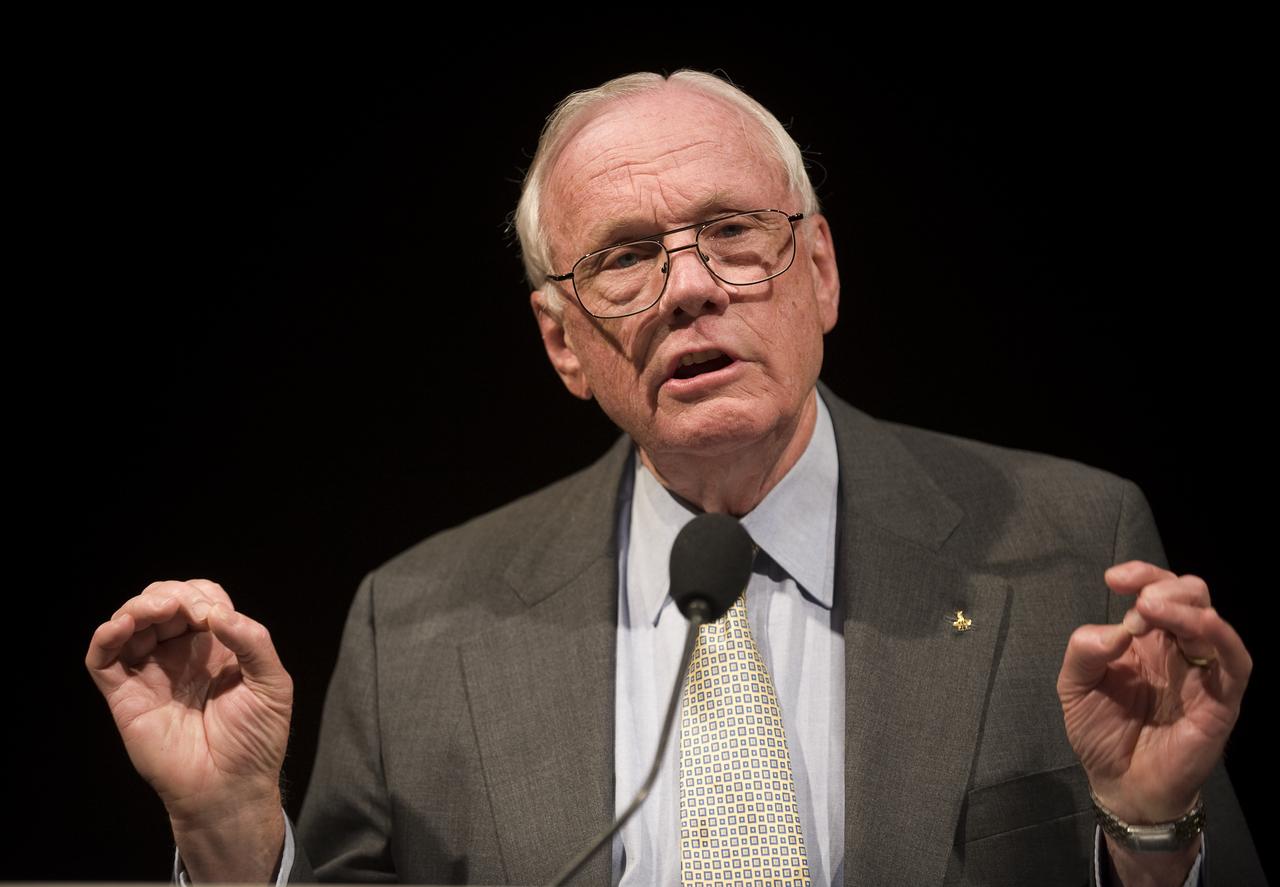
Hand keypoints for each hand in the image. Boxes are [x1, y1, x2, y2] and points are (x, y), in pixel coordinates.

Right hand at [86, 580, 291, 878]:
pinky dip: (105, 635)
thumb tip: (218, 613)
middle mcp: (181, 654)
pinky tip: (121, 625)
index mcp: (217, 646)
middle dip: (171, 594)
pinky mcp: (125, 696)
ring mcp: (151, 673)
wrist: (230, 787)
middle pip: (163, 601)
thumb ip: (254, 642)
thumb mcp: (272, 685)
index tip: (213, 617)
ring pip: (130, 622)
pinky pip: (102, 659)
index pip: (202, 599)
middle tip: (185, 612)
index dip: (202, 596)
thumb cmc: (256, 740)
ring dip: (139, 606)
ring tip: (156, 611)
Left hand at [1058, 562, 1249, 822]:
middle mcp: (1176, 649)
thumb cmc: (1101, 732)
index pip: (1155, 591)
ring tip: (1152, 607)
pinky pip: (1236, 663)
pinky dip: (1223, 638)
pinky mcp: (1222, 700)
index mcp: (1145, 640)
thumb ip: (1084, 652)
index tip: (1114, 578)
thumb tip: (1115, 629)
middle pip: (1190, 595)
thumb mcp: (1075, 687)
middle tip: (1139, 603)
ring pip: (1212, 622)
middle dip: (1164, 587)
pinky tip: (1204, 624)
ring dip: (1185, 607)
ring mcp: (1201, 672)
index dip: (1141, 574)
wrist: (1120, 784)